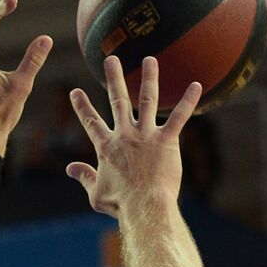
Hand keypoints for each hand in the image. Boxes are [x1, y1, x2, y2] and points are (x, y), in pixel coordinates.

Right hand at [67, 56, 200, 216]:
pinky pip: (180, 116)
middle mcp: (124, 135)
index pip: (91, 122)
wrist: (143, 207)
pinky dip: (189, 100)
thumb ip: (84, 176)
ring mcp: (146, 136)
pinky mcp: (167, 141)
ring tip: (149, 59)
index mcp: (105, 147)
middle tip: (110, 60)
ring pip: (147, 100)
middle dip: (113, 78)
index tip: (75, 91)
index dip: (82, 106)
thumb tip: (69, 169)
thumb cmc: (119, 204)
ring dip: (149, 78)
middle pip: (117, 101)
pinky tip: (196, 84)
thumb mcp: (94, 192)